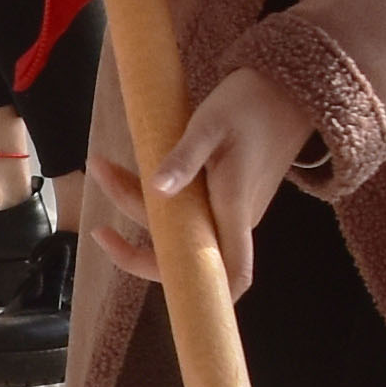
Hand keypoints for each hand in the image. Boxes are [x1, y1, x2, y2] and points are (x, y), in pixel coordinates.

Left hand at [74, 68, 304, 303]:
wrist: (285, 90)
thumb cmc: (251, 105)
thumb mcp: (211, 124)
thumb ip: (185, 158)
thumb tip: (157, 188)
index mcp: (235, 208)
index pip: (232, 274)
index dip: (205, 296)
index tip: (164, 290)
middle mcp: (232, 220)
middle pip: (180, 250)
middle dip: (132, 226)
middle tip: (100, 176)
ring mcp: (227, 210)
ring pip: (175, 227)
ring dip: (135, 202)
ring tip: (102, 165)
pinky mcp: (221, 197)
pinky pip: (181, 211)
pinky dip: (151, 196)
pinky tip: (128, 172)